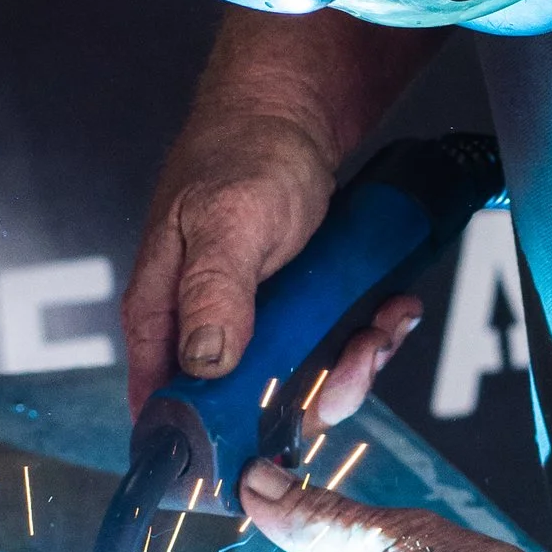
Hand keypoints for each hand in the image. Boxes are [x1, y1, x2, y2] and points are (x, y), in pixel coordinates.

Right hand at [119, 114, 420, 421]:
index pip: (166, 407)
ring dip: (352, 365)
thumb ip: (213, 292)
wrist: (292, 110)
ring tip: (380, 326)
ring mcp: (252, 323)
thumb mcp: (229, 221)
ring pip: (299, 384)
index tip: (276, 437)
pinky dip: (366, 338)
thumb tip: (205, 362)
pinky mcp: (295, 315)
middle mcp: (202, 329)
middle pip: (248, 410)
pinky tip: (389, 309)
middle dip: (314, 396)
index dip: (216, 440)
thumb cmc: (244, 153)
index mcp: (162, 315)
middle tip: (355, 358)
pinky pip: (330, 351)